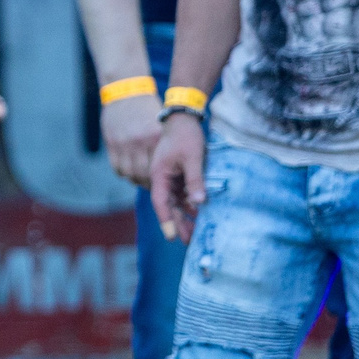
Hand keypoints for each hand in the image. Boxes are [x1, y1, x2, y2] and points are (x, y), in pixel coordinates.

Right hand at [102, 92, 163, 186]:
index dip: (160, 179)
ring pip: (128, 173)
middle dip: (147, 184)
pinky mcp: (111, 142)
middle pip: (143, 174)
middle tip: (151, 185)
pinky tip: (128, 171)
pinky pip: (116, 167)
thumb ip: (161, 143)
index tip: (163, 183)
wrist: (127, 91)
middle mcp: (138, 142)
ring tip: (140, 179)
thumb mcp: (160, 124)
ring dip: (134, 180)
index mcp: (154, 137)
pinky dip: (123, 173)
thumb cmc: (147, 109)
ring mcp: (123, 143)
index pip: (158, 168)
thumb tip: (166, 166)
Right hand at [149, 112, 207, 240]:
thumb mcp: (193, 158)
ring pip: (175, 201)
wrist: (183, 118)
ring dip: (184, 215)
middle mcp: (161, 178)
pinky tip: (198, 213)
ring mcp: (169, 176)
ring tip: (194, 232)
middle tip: (187, 241)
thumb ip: (195, 180)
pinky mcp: (177, 174)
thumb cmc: (186, 136)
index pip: (161, 202)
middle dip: (177, 223)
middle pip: (168, 205)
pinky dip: (189, 204)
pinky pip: (182, 193)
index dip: (166, 220)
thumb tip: (199, 203)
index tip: (172, 237)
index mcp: (159, 174)